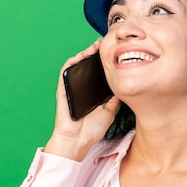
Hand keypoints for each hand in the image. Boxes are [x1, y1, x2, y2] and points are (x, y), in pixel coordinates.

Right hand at [44, 39, 119, 159]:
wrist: (78, 141)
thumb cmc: (91, 130)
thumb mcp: (110, 112)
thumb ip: (115, 100)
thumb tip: (123, 88)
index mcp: (92, 93)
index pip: (97, 74)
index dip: (104, 62)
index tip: (114, 53)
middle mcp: (81, 88)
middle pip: (87, 67)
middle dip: (95, 54)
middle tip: (105, 45)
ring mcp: (71, 88)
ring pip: (76, 66)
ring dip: (84, 54)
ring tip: (94, 47)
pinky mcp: (63, 90)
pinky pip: (65, 73)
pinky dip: (72, 63)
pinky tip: (80, 56)